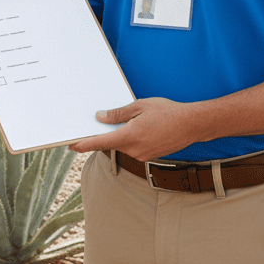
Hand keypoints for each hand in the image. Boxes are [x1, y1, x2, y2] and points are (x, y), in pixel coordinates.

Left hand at [69, 97, 198, 160]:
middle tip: (91, 126)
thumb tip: (100, 117)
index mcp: (130, 136)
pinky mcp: (148, 156)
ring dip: (117, 136)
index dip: (84, 144)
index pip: (101, 142)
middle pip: (111, 144)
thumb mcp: (139, 106)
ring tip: (123, 122)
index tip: (72, 145)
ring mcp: (142, 155)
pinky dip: (128, 140)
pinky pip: (132, 148)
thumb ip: (118, 114)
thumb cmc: (167, 112)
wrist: (192, 125)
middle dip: (102, 136)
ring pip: (121, 146)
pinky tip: (133, 129)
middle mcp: (135, 149)